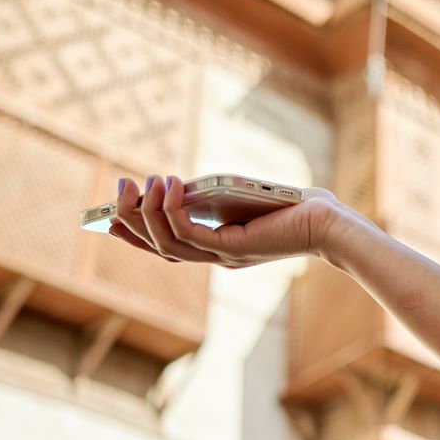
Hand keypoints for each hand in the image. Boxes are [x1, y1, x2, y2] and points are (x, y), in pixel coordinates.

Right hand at [106, 175, 352, 267]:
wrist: (329, 221)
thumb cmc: (294, 205)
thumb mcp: (243, 197)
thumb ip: (213, 195)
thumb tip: (178, 183)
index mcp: (218, 247)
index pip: (167, 246)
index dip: (136, 234)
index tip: (110, 216)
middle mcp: (217, 257)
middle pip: (159, 247)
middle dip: (132, 220)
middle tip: (119, 190)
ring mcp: (224, 256)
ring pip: (168, 244)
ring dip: (148, 213)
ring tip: (142, 182)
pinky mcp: (234, 248)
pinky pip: (190, 235)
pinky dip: (173, 212)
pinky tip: (170, 187)